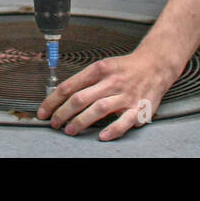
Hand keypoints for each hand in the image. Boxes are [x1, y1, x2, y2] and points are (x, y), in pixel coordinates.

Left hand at [37, 48, 180, 140]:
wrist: (155, 64)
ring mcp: (125, 95)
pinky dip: (112, 130)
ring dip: (81, 121)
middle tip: (54, 123)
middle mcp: (111, 81)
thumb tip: (63, 96)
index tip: (44, 111)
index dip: (53, 101)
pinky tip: (102, 136)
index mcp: (99, 69)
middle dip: (62, 113)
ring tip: (70, 130)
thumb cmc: (126, 68)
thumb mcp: (103, 66)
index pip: (69, 86)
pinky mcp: (139, 108)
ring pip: (98, 109)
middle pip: (80, 98)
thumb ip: (85, 80)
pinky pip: (124, 121)